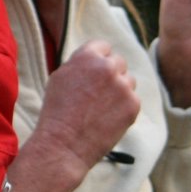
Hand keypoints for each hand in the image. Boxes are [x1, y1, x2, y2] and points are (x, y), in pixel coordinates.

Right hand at [25, 39, 140, 179]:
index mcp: (87, 56)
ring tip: (101, 108)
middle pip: (119, 62)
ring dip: (119, 90)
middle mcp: (107, 67)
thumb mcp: (60, 77)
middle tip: (98, 94)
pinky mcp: (133, 104)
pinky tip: (107, 118)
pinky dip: (123, 108)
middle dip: (111, 75)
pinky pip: (133, 99)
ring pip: (128, 80)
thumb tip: (96, 58)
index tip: (94, 74)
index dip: (98, 61)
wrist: (63, 144)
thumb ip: (80, 63)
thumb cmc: (57, 112)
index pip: (103, 47)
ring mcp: (122, 86)